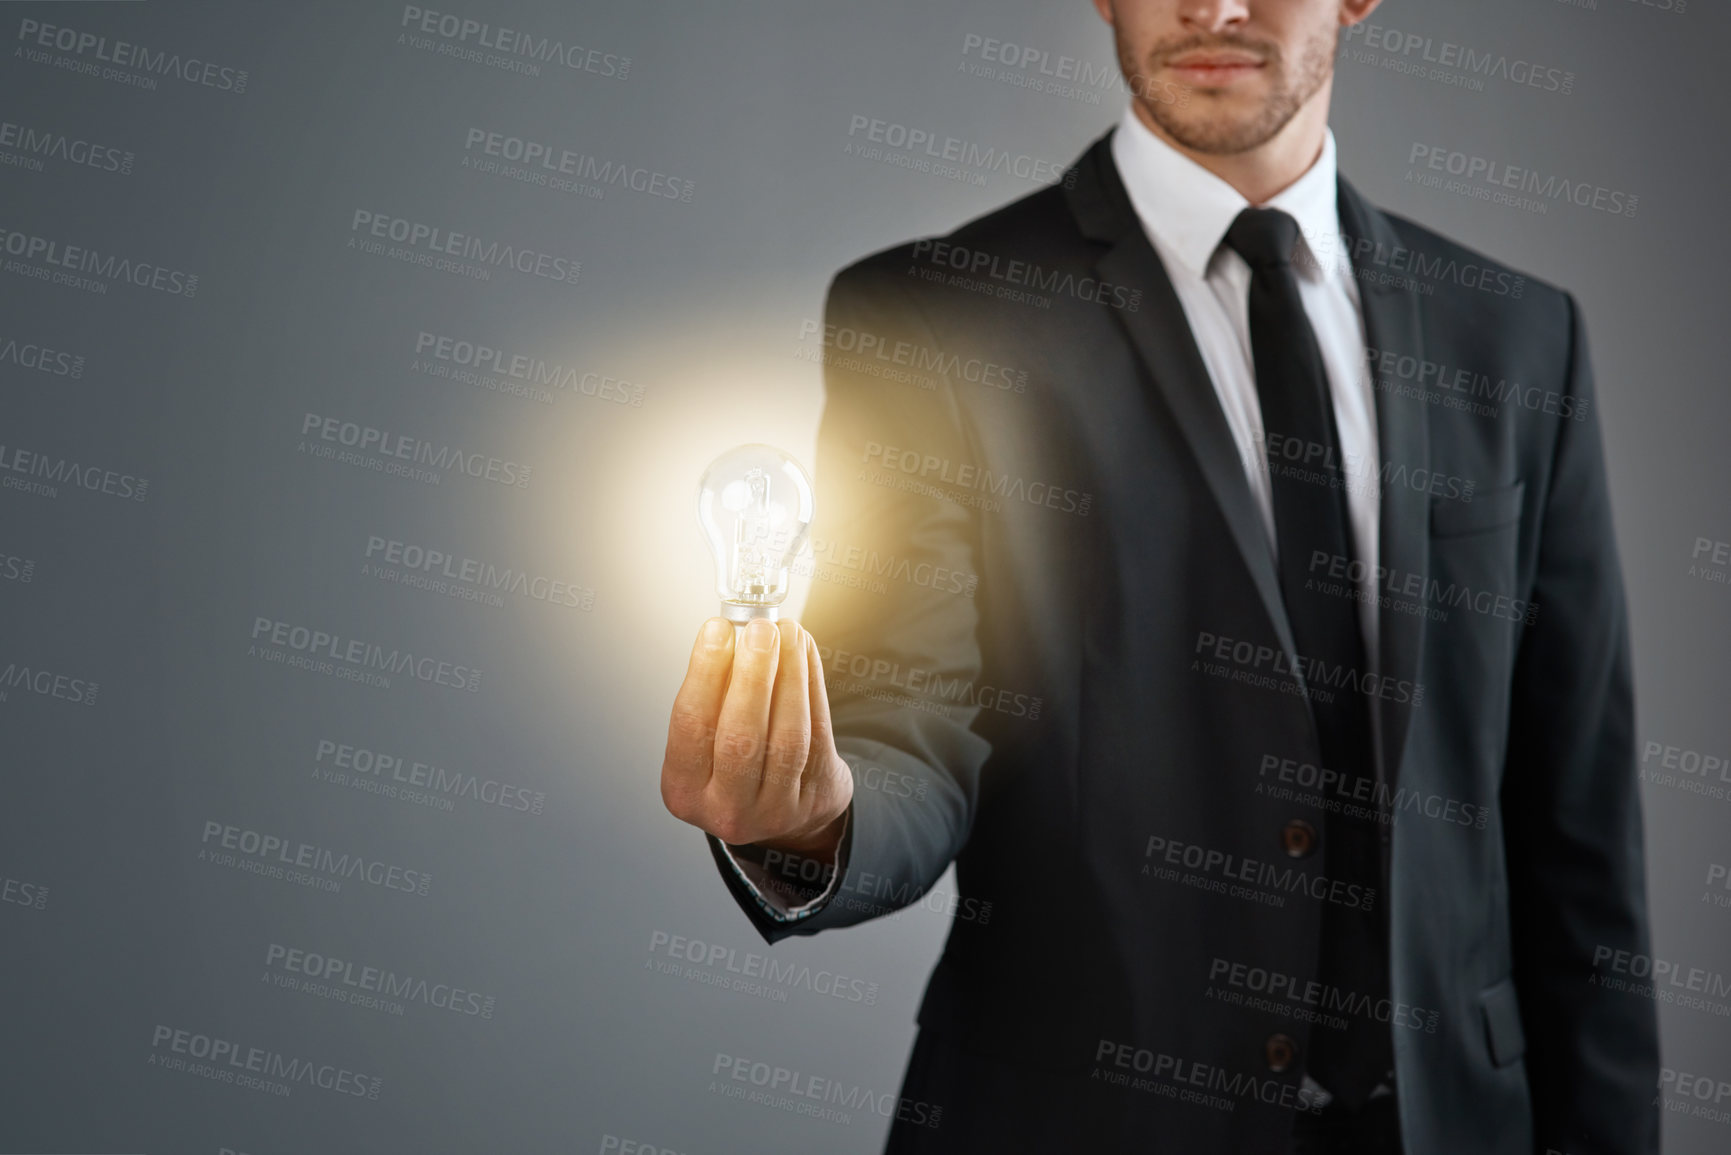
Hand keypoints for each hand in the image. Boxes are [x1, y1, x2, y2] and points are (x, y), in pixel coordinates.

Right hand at [661, 617, 852, 862]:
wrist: (785, 812)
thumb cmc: (737, 765)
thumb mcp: (707, 742)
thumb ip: (715, 695)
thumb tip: (733, 632)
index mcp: (684, 790)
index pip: (691, 726)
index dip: (705, 673)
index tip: (717, 630)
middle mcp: (726, 809)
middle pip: (739, 737)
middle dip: (752, 675)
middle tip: (759, 629)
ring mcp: (773, 811)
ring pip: (786, 738)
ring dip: (789, 676)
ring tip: (787, 633)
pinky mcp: (813, 799)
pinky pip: (817, 735)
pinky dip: (811, 686)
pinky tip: (804, 653)